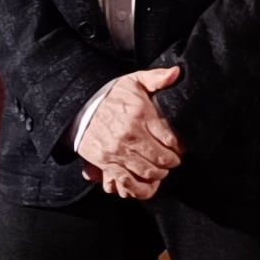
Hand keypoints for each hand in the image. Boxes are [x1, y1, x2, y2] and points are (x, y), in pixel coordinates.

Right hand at [76, 65, 183, 200]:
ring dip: (159, 174)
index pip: (170, 139)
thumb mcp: (134, 79)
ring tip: (161, 169)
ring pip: (147, 172)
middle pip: (161, 158)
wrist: (79, 108)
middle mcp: (130, 134)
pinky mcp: (106, 163)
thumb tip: (176, 73)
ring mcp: (117, 151)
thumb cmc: (110, 95)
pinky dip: (140, 186)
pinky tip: (146, 181)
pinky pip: (127, 181)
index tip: (181, 148)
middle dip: (171, 162)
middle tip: (173, 160)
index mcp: (140, 114)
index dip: (180, 147)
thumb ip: (157, 78)